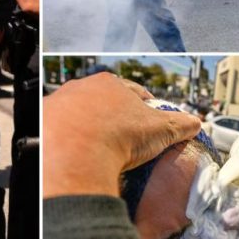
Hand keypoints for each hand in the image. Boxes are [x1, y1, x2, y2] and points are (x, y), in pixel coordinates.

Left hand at [43, 73, 201, 197]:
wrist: (75, 154)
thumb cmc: (119, 136)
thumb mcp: (159, 130)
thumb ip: (179, 124)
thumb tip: (196, 123)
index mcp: (110, 84)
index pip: (134, 92)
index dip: (145, 107)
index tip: (149, 121)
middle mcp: (82, 88)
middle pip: (103, 101)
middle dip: (113, 117)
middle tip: (123, 137)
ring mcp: (59, 104)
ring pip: (78, 114)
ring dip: (87, 128)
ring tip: (98, 148)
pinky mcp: (43, 123)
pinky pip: (58, 131)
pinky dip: (68, 141)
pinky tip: (76, 155)